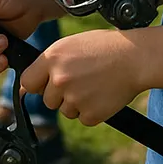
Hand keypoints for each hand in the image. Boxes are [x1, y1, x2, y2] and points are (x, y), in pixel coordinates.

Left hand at [21, 29, 145, 125]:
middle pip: (47, 100)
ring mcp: (74, 98)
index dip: (37, 84)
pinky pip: (83, 118)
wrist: (134, 58)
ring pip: (65, 110)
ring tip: (94, 84)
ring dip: (76, 103)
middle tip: (80, 80)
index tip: (44, 84)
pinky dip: (92, 111)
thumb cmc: (103, 47)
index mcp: (52, 58)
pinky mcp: (90, 114)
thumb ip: (49, 63)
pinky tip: (102, 94)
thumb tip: (28, 84)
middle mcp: (59, 79)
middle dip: (60, 94)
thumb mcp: (71, 45)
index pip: (27, 82)